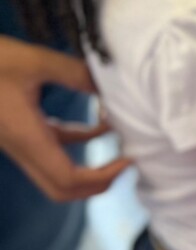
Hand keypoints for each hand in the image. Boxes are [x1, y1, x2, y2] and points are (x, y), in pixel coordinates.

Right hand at [0, 38, 128, 200]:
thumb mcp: (33, 59)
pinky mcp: (15, 130)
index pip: (68, 179)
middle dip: (98, 184)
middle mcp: (20, 146)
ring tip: (120, 146)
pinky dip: (77, 143)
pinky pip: (50, 149)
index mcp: (26, 136)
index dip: (102, 178)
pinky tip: (99, 125)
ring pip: (56, 172)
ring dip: (89, 165)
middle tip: (126, 163)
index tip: (127, 161)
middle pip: (62, 190)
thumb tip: (111, 84)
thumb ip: (75, 74)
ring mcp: (16, 141)